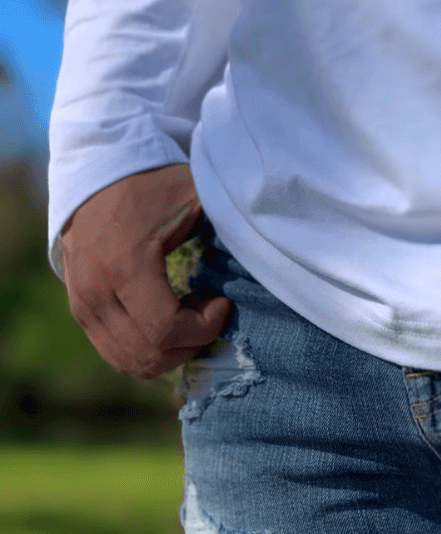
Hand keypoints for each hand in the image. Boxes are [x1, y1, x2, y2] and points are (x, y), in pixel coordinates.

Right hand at [60, 164, 232, 379]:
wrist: (97, 172)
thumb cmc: (156, 185)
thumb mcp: (197, 196)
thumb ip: (229, 225)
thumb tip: (268, 250)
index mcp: (124, 264)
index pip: (165, 329)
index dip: (204, 328)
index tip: (222, 302)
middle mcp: (95, 290)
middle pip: (149, 353)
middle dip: (190, 342)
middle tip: (208, 311)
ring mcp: (82, 304)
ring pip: (130, 361)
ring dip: (169, 350)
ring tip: (188, 316)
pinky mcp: (79, 310)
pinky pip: (115, 353)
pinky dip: (148, 349)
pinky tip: (167, 320)